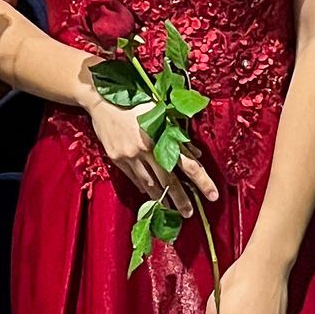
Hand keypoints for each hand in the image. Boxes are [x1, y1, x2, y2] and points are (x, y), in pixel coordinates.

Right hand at [83, 86, 217, 213]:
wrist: (102, 99)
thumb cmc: (135, 102)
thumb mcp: (161, 114)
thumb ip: (178, 135)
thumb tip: (194, 154)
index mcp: (163, 136)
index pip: (189, 164)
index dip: (203, 182)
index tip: (213, 196)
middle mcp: (148, 148)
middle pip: (169, 181)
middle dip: (181, 200)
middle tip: (189, 213)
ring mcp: (131, 155)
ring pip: (150, 184)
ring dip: (161, 198)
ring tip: (169, 209)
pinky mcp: (117, 158)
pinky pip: (134, 178)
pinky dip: (144, 187)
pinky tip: (150, 193)